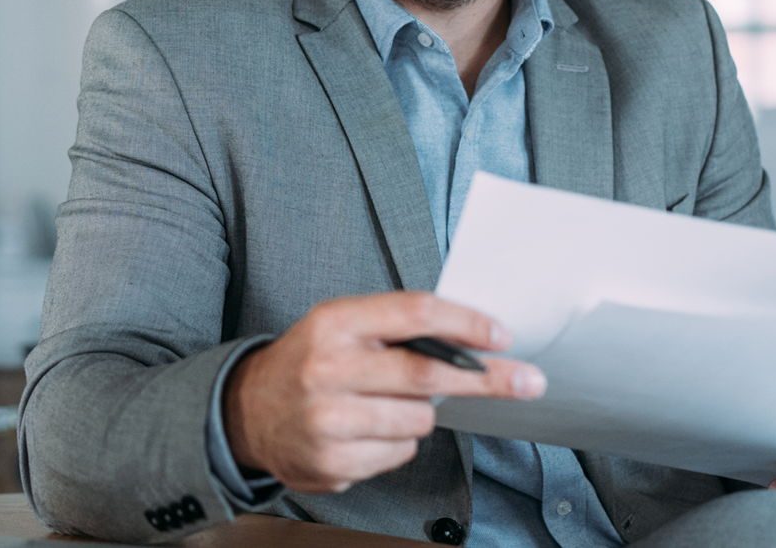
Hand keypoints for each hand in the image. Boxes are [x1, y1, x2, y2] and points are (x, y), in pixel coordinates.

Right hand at [222, 291, 545, 493]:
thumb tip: (472, 340)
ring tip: (388, 404)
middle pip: (428, 374)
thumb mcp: (341, 326)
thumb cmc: (310, 361)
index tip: (501, 335)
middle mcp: (328, 369)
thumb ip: (396, 327)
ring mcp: (328, 420)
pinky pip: (399, 452)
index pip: (413, 313)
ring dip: (420, 414)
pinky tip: (367, 431)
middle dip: (487, 380)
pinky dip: (397, 442)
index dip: (465, 324)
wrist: (247, 411)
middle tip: (527, 381)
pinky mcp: (332, 462)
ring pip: (419, 419)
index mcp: (334, 323)